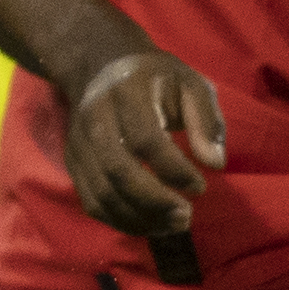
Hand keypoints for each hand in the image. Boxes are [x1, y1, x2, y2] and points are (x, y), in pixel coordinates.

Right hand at [63, 47, 224, 237]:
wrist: (98, 63)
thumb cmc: (154, 76)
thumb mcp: (190, 83)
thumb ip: (206, 120)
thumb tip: (215, 163)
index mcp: (127, 94)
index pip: (145, 139)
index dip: (173, 169)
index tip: (199, 187)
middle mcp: (96, 118)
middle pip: (118, 170)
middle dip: (155, 201)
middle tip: (186, 217)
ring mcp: (79, 142)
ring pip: (101, 191)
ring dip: (138, 218)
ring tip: (171, 226)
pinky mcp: (73, 161)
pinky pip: (91, 200)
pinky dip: (118, 220)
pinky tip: (148, 224)